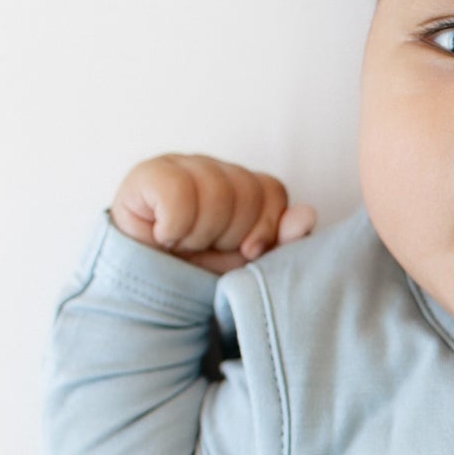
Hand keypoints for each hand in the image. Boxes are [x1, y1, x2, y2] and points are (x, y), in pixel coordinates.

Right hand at [110, 153, 317, 276]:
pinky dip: (175, 227)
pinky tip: (165, 236)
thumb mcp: (248, 263)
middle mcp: (212, 168)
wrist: (147, 290)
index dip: (265, 227)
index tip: (246, 252)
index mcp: (241, 184)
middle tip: (206, 247)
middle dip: (230, 235)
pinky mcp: (148, 173)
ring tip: (184, 244)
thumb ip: (283, 240)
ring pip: (215, 193)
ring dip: (201, 234)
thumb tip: (306, 216)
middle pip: (246, 192)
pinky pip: (178, 194)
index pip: (272, 190)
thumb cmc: (200, 271)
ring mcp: (180, 165)